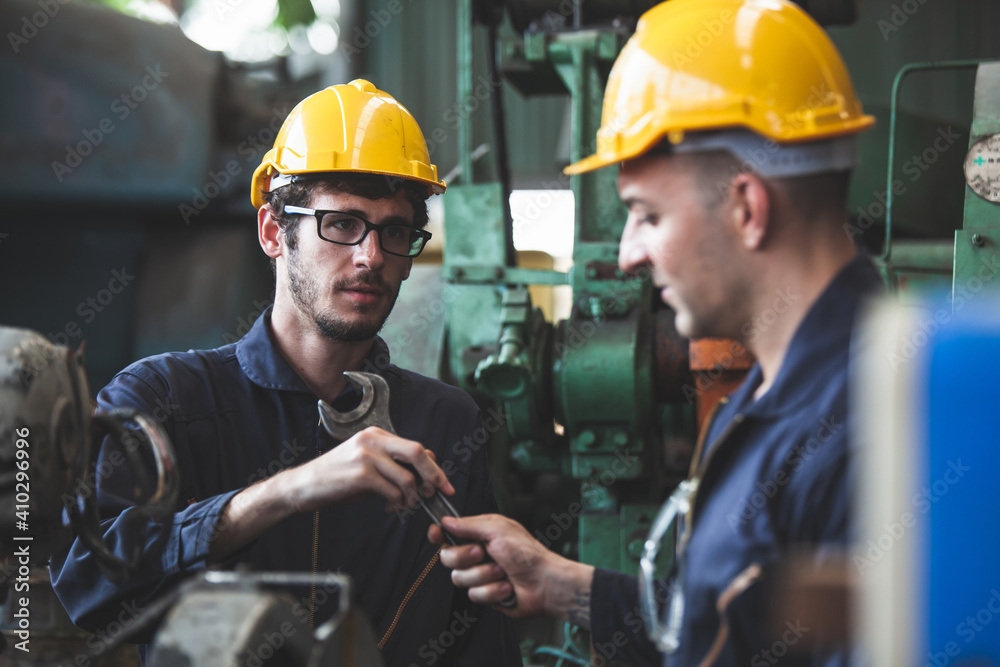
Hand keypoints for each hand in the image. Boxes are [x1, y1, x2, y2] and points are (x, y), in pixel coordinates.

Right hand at [212, 427, 451, 561]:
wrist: (302, 486)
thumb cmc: (337, 478)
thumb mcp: (368, 464)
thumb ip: (393, 463)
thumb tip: (426, 468)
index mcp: (377, 434)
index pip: (416, 447)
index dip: (434, 467)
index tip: (443, 484)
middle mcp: (373, 440)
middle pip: (417, 453)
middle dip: (434, 476)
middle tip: (439, 494)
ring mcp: (365, 455)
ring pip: (406, 477)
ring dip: (412, 497)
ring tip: (404, 505)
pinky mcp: (359, 474)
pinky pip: (392, 490)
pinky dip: (397, 503)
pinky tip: (390, 507)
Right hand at [429, 514, 594, 626]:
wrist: (544, 582)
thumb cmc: (526, 553)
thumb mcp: (497, 530)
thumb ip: (469, 525)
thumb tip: (446, 521)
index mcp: (480, 535)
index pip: (449, 534)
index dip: (439, 534)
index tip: (436, 534)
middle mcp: (477, 554)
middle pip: (447, 557)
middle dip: (465, 557)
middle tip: (483, 553)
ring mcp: (480, 575)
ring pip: (459, 579)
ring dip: (484, 575)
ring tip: (503, 572)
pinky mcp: (485, 594)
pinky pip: (474, 595)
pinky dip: (493, 591)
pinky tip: (507, 587)